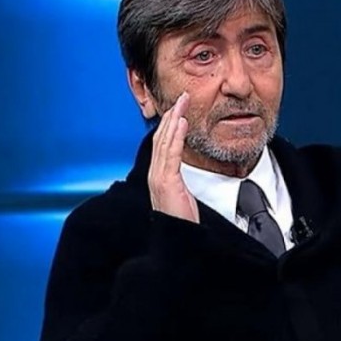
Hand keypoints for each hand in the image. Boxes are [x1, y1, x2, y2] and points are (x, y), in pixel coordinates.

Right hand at [147, 92, 198, 222]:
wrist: (178, 243)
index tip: (178, 109)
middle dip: (171, 116)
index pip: (162, 144)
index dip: (169, 125)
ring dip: (174, 120)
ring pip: (164, 142)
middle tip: (181, 98)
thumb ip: (180, 181)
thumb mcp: (181, 197)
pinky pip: (171, 154)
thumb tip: (184, 171)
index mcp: (159, 176)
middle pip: (161, 138)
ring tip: (182, 103)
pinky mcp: (167, 183)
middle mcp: (156, 174)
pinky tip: (181, 122)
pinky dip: (175, 136)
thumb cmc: (182, 222)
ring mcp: (159, 178)